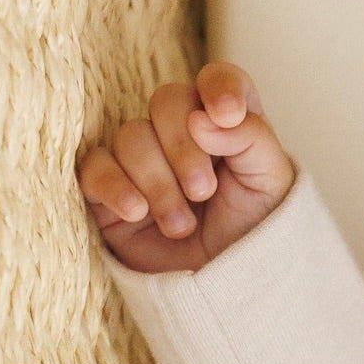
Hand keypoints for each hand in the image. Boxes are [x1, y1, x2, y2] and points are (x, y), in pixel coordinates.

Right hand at [77, 64, 295, 273]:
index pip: (219, 79)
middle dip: (184, 148)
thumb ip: (250, 139)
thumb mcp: (270, 183)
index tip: (225, 114)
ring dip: (158, 184)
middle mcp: (183, 131)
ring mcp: (142, 156)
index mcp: (228, 123)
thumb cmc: (254, 230)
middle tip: (203, 192)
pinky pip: (93, 165)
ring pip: (131, 136)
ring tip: (182, 226)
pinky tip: (138, 213)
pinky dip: (116, 187)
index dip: (220, 87)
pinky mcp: (107, 185)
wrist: (225, 284)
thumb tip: (203, 117)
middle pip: (167, 100)